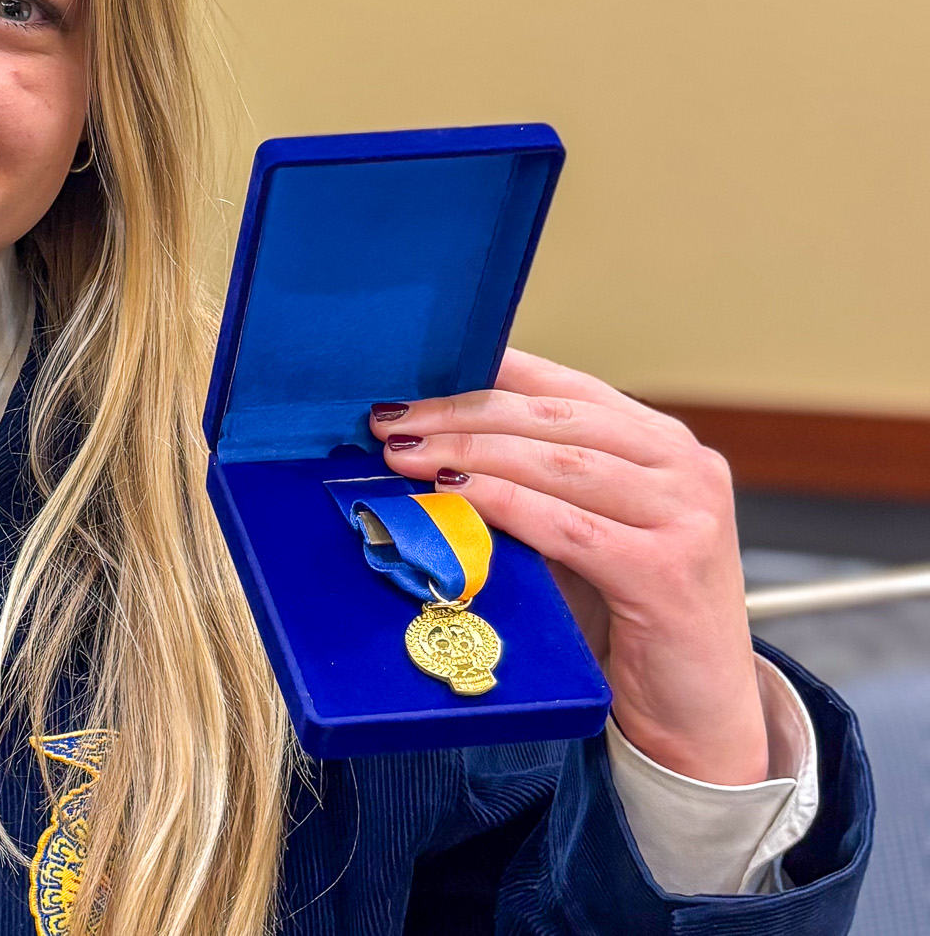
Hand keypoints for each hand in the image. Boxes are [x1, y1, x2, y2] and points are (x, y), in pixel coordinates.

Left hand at [369, 349, 768, 784]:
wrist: (697, 711)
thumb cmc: (627, 615)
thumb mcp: (587, 529)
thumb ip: (536, 482)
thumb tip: (432, 445)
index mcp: (663, 442)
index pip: (563, 387)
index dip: (484, 378)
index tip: (414, 383)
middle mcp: (685, 466)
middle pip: (551, 419)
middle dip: (461, 416)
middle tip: (392, 421)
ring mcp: (686, 515)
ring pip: (556, 463)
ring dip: (469, 454)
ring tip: (406, 456)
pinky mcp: (667, 570)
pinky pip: (567, 525)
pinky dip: (504, 504)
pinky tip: (455, 496)